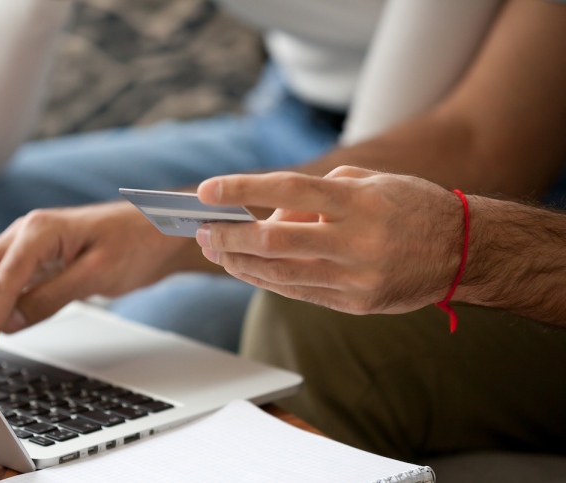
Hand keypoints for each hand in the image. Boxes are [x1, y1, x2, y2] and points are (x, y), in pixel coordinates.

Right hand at [0, 201, 191, 366]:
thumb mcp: (98, 274)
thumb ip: (53, 296)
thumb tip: (13, 322)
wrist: (158, 231)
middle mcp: (27, 232)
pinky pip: (1, 277)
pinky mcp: (37, 257)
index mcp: (40, 230)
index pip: (3, 282)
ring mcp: (29, 243)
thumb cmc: (135, 244)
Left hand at [195, 167, 465, 314]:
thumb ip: (316, 195)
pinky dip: (267, 280)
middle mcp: (356, 240)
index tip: (205, 191)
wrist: (462, 251)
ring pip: (280, 274)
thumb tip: (269, 215)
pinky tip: (247, 270)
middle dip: (230, 237)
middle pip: (274, 240)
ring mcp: (356, 277)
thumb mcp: (368, 182)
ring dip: (240, 264)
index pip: (287, 189)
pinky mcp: (357, 304)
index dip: (242, 189)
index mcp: (358, 201)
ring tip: (217, 251)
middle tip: (201, 231)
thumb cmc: (409, 206)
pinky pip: (299, 292)